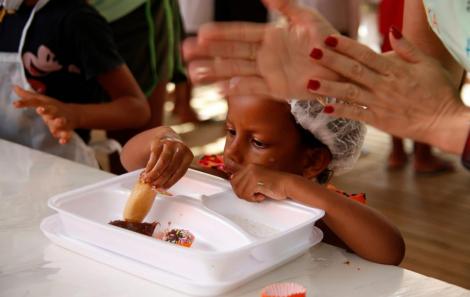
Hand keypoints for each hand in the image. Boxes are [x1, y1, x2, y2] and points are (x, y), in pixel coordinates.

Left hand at [13, 85, 78, 143]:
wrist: (74, 114)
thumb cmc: (53, 107)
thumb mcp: (42, 100)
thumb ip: (28, 96)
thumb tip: (14, 87)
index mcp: (48, 104)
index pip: (36, 102)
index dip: (25, 102)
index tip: (15, 104)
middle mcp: (55, 112)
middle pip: (51, 110)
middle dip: (46, 110)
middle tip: (40, 110)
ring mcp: (63, 121)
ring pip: (62, 121)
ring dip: (59, 122)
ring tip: (57, 124)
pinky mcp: (67, 130)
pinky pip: (67, 134)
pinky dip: (66, 138)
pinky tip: (62, 141)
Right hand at [141, 135, 193, 189]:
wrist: (166, 137)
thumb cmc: (173, 155)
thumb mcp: (178, 162)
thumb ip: (172, 174)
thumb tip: (161, 189)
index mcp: (188, 156)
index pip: (181, 171)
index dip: (171, 181)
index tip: (163, 189)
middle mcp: (181, 148)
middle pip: (171, 167)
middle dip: (162, 178)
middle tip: (154, 186)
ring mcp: (170, 143)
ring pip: (163, 162)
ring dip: (154, 173)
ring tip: (148, 181)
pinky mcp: (159, 141)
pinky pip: (154, 156)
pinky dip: (149, 166)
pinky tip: (146, 172)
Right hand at [184, 0, 338, 99]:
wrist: (343, 68)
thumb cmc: (328, 41)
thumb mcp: (307, 19)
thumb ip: (285, 6)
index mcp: (271, 36)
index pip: (240, 34)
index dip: (221, 34)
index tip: (201, 33)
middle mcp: (265, 55)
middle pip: (231, 53)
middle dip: (208, 53)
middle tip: (185, 52)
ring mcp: (269, 73)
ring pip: (236, 71)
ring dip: (214, 72)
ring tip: (193, 74)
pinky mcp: (277, 90)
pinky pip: (253, 88)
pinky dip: (236, 89)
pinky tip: (218, 90)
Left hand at [230, 164, 292, 202]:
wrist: (287, 184)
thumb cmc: (275, 184)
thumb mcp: (258, 179)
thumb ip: (246, 180)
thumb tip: (232, 181)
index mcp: (249, 166)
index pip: (233, 179)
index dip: (238, 188)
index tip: (244, 193)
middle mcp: (249, 168)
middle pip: (234, 185)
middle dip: (242, 194)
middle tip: (252, 195)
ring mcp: (252, 174)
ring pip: (240, 192)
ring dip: (249, 197)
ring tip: (258, 195)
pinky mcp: (255, 181)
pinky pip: (247, 195)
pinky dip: (254, 199)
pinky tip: (262, 196)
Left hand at [305, 32, 468, 153]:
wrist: (443, 121)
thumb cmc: (438, 91)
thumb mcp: (427, 64)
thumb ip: (407, 47)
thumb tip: (391, 30)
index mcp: (395, 69)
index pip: (365, 55)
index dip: (346, 47)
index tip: (329, 39)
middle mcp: (384, 85)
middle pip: (353, 71)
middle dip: (331, 61)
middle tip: (312, 53)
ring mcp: (379, 103)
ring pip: (350, 93)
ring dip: (329, 87)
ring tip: (310, 82)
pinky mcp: (378, 120)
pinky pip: (356, 114)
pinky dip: (341, 111)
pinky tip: (324, 108)